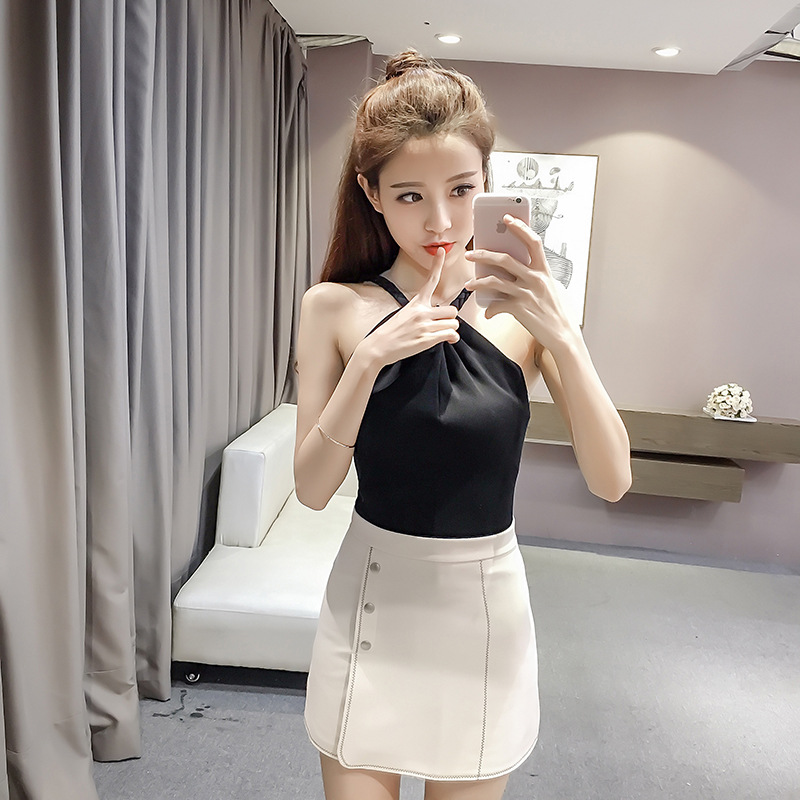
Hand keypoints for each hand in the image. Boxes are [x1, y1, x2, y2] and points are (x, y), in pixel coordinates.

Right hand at [357, 247, 459, 368]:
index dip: (437, 264)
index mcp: (416, 303)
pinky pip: (451, 335)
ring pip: (454, 323)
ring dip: (450, 329)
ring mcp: (424, 325)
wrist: (378, 346)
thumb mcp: (404, 314)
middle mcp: (421, 312)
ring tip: (441, 333)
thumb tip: (437, 317)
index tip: (441, 251)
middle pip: (452, 310)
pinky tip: (446, 340)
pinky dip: (451, 338)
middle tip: (442, 324)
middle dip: (450, 318)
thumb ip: (421, 312)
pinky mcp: (427, 339)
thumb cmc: (390, 332)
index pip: (430, 281)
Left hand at [465, 215, 575, 353]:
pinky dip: (490, 309)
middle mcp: (536, 279)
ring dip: (478, 281)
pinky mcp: (520, 309)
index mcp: (544, 270)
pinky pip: (497, 305)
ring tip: (468, 283)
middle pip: (505, 259)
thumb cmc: (554, 311)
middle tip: (471, 253)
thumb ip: (534, 276)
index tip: (506, 218)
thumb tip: (513, 270)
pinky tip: (487, 312)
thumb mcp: (549, 288)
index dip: (520, 228)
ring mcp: (527, 293)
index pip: (532, 242)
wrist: (562, 334)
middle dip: (484, 254)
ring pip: (495, 281)